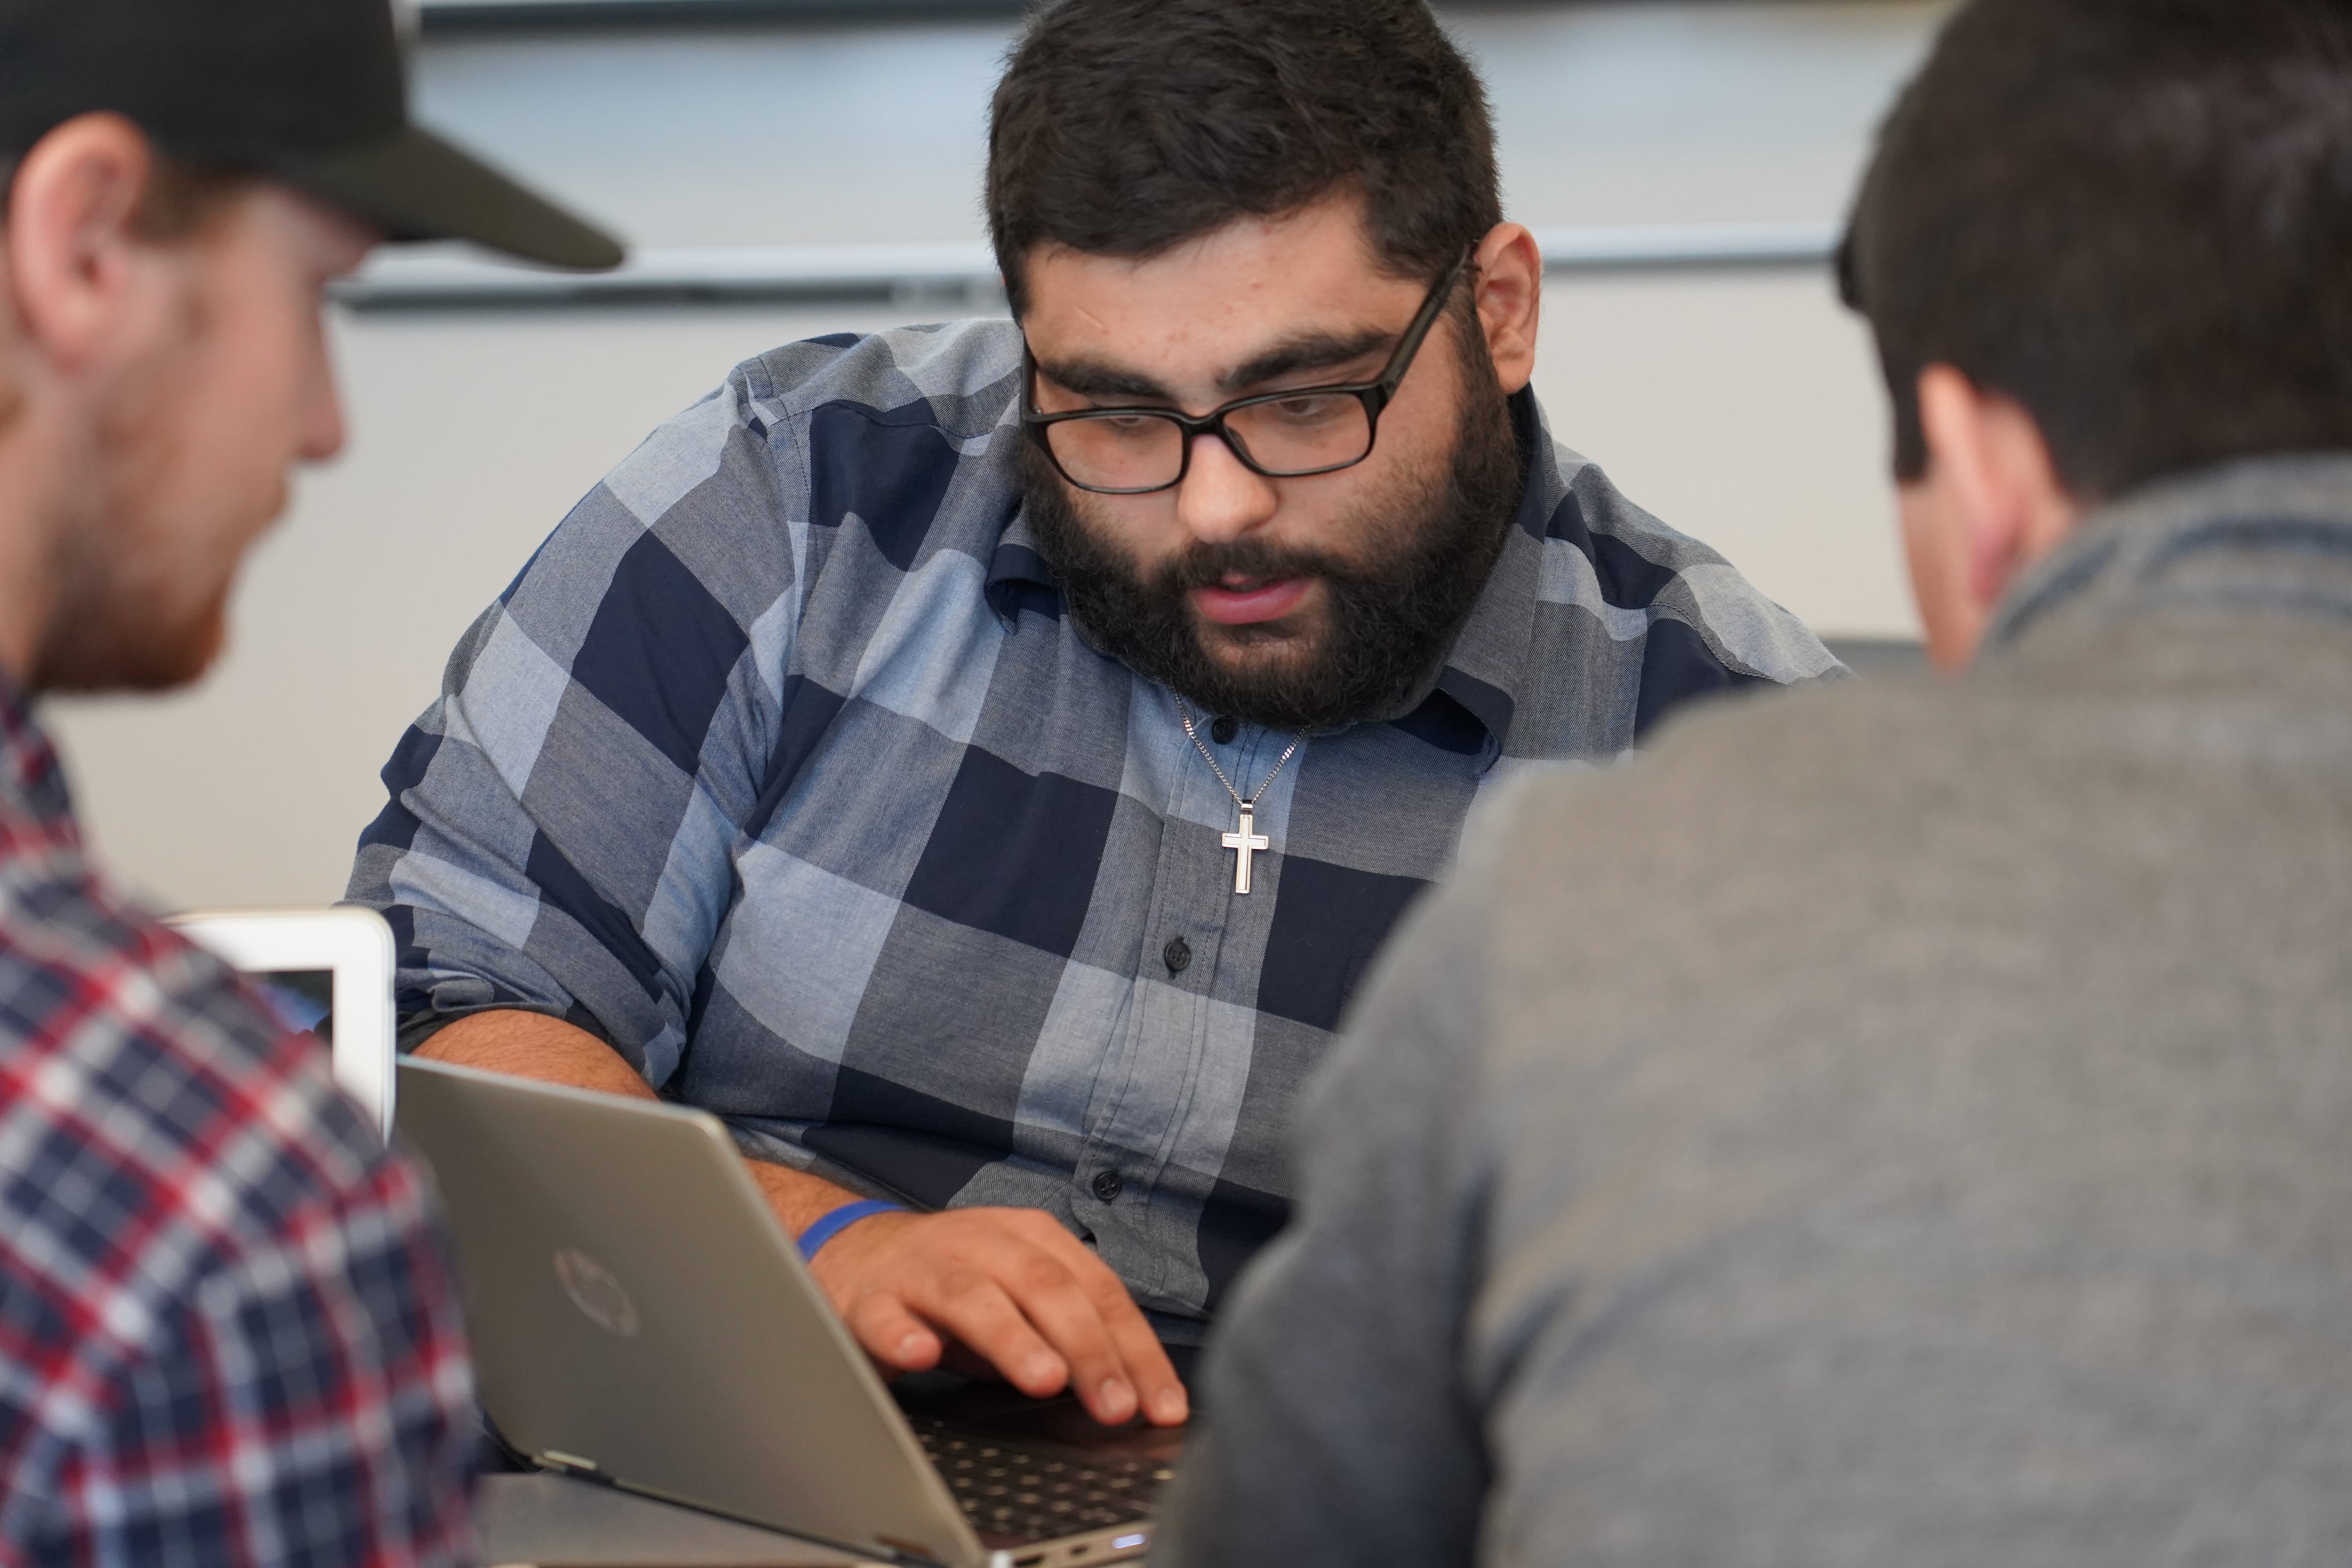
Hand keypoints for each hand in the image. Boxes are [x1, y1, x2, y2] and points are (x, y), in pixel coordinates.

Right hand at [807, 1206, 1188, 1427]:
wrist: (856, 1255)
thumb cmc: (956, 1285)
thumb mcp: (1022, 1300)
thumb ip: (1069, 1336)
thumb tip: (1131, 1395)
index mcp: (1034, 1240)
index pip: (1099, 1291)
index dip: (1136, 1349)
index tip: (1163, 1405)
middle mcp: (984, 1243)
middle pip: (1045, 1288)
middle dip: (1087, 1349)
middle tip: (1114, 1405)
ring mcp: (925, 1267)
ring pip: (972, 1297)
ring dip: (1012, 1337)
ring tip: (1042, 1379)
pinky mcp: (871, 1298)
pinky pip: (884, 1316)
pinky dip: (902, 1335)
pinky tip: (920, 1356)